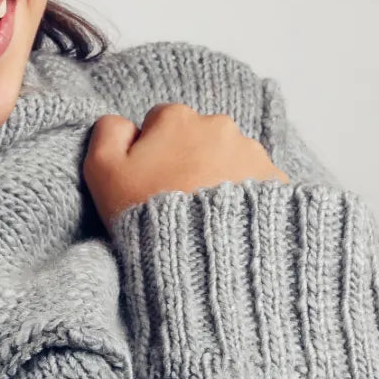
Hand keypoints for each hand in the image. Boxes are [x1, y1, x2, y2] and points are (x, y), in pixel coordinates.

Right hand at [83, 102, 290, 231]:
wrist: (205, 260)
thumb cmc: (148, 214)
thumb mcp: (103, 171)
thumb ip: (108, 133)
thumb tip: (124, 123)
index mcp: (176, 118)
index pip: (158, 124)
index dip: (150, 154)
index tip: (149, 183)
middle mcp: (218, 125)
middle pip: (196, 138)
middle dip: (188, 162)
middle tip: (176, 201)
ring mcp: (251, 152)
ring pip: (227, 158)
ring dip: (217, 177)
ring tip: (205, 216)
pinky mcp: (275, 180)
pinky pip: (254, 181)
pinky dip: (244, 196)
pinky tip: (230, 221)